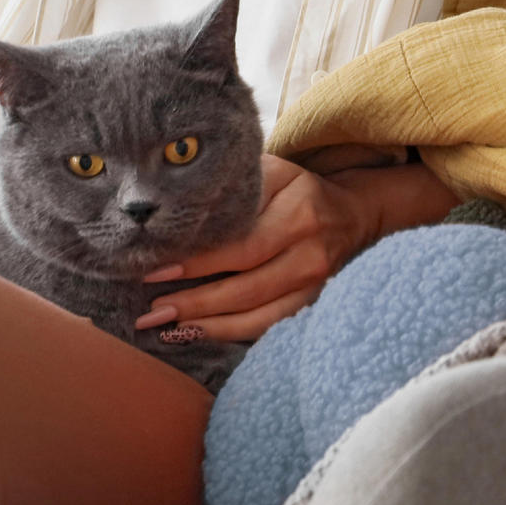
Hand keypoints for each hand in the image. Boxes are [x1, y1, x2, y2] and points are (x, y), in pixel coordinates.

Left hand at [129, 154, 377, 345]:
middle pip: (246, 289)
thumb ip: (237, 186)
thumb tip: (179, 207)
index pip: (241, 248)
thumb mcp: (275, 170)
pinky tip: (197, 334)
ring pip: (257, 318)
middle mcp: (309, 256)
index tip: (156, 271)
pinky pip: (269, 328)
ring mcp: (314, 287)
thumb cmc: (300, 189)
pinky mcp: (312, 306)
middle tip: (150, 311)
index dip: (198, 264)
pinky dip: (232, 334)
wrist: (355, 214)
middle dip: (194, 303)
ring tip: (165, 329)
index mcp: (298, 216)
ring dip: (208, 327)